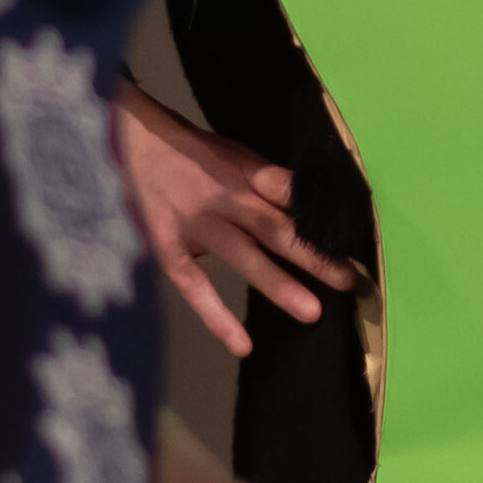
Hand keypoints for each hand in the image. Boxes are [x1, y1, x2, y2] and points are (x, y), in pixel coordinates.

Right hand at [115, 88, 352, 354]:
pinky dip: (217, 316)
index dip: (321, 218)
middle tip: (349, 281)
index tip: (353, 240)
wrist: (129, 139)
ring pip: (244, 257)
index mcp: (244, 170)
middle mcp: (224, 196)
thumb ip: (267, 178)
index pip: (291, 195)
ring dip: (278, 285)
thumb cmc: (189, 149)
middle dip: (313, 256)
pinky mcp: (168, 246)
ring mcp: (195, 223)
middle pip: (276, 228)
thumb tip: (304, 202)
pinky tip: (242, 343)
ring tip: (312, 313)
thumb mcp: (233, 151)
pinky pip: (194, 285)